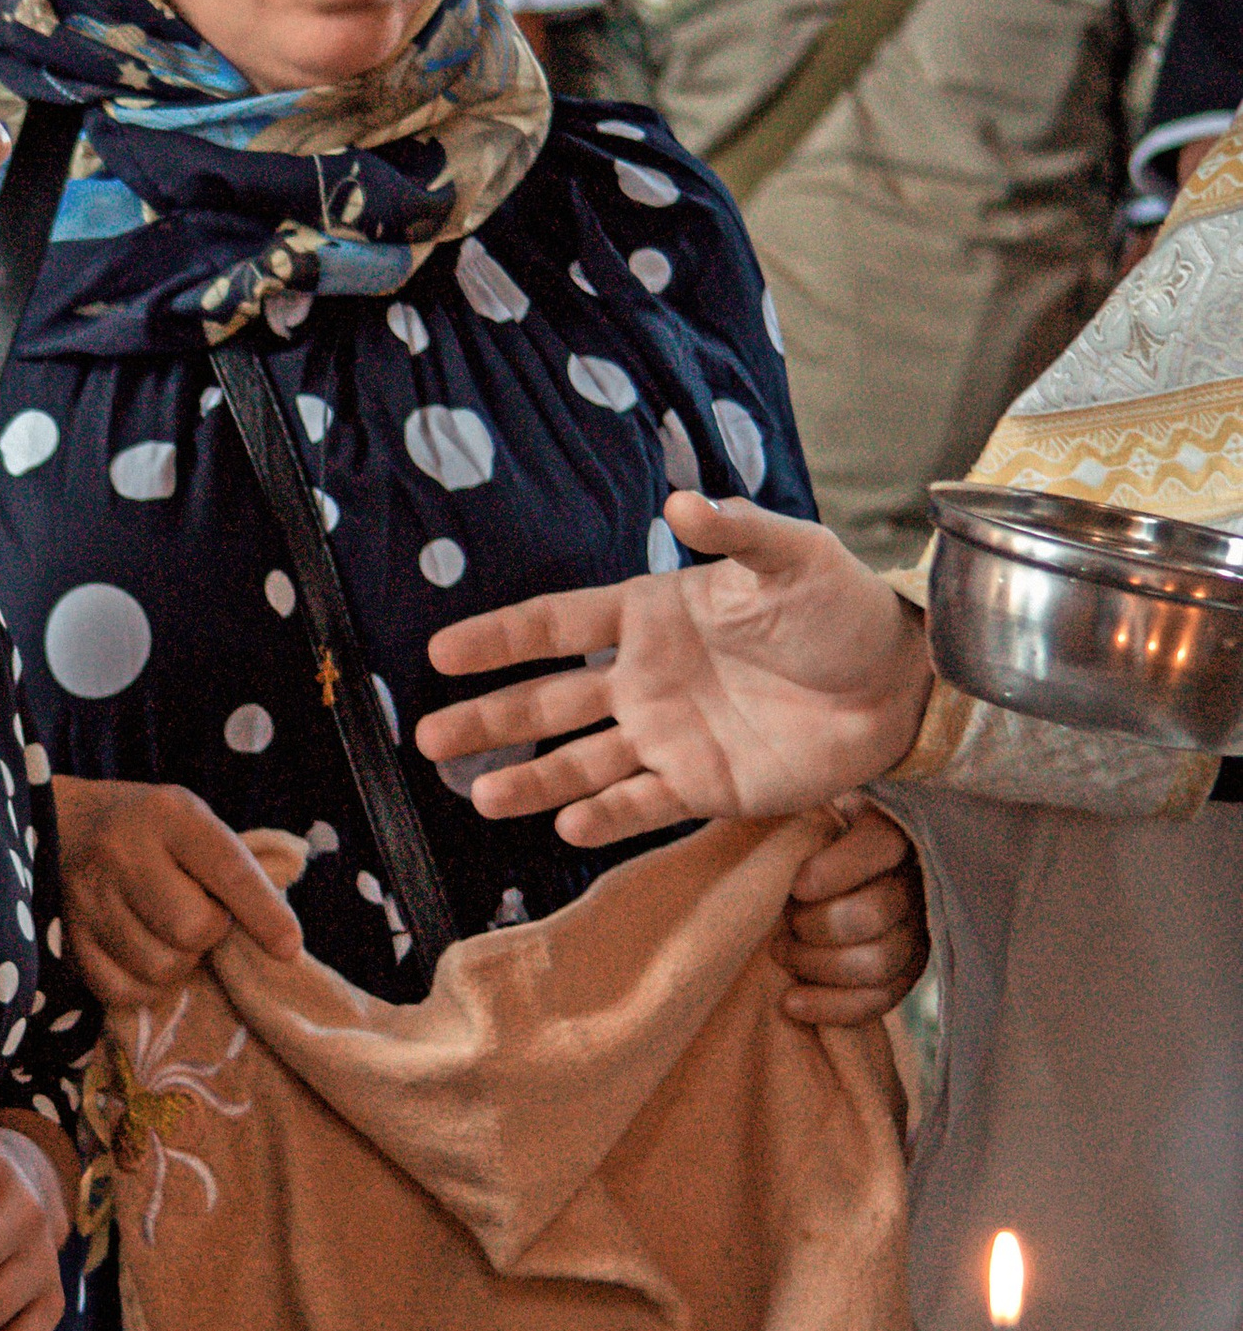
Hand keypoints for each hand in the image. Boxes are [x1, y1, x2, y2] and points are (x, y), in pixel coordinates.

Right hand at [53, 775, 302, 1006]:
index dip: (264, 914)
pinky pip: (123, 991)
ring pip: (160, 967)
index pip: (228, 869)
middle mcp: (122, 852)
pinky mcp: (68, 938)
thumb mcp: (193, 823)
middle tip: (201, 917)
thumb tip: (282, 940)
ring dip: (178, 962)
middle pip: (192, 930)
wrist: (62, 824)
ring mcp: (88, 898)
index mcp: (167, 815)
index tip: (288, 946)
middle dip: (210, 934)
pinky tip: (143, 955)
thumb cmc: (149, 830)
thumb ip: (235, 869)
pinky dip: (145, 986)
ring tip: (167, 933)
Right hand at [416, 492, 932, 845]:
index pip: (558, 625)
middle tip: (429, 736)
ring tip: (481, 796)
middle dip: (489, 718)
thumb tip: (683, 504)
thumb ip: (737, 531)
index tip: (440, 651)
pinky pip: (640, 806)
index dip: (499, 638)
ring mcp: (668, 738)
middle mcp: (645, 681)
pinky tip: (566, 825)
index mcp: (652, 616)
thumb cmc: (841, 608)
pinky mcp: (703, 787)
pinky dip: (604, 817)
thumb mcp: (793, 556)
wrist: (901, 683)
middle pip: (549, 701)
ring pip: (581, 762)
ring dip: (531, 779)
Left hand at [772, 799, 928, 1025]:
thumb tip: (730, 794)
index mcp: (886, 828)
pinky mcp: (903, 976)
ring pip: (877, 962)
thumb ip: (778, 812)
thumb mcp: (782, 813)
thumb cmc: (782, 843)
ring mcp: (913, 932)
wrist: (790, 885)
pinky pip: (876, 1003)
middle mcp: (910, 880)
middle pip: (875, 913)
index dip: (837, 869)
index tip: (796, 883)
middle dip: (816, 924)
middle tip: (783, 917)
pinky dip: (829, 1007)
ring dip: (817, 964)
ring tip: (782, 951)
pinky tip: (790, 999)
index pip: (880, 846)